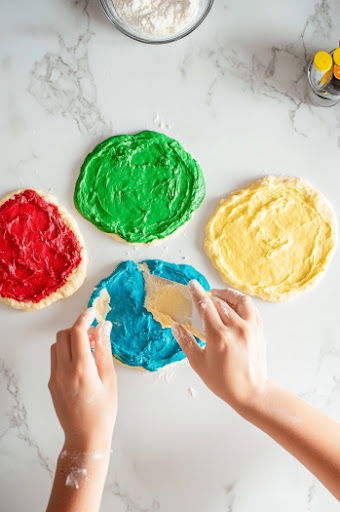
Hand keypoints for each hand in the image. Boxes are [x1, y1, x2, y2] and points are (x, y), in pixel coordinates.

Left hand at [48, 308, 116, 451]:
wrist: (85, 437)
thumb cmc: (103, 411)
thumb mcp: (109, 378)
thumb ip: (104, 350)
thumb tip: (104, 327)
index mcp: (81, 369)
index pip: (77, 332)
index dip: (85, 318)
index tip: (93, 313)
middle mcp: (64, 370)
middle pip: (63, 335)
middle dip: (77, 328)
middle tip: (94, 334)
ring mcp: (55, 377)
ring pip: (57, 345)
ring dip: (70, 340)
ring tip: (88, 349)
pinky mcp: (52, 383)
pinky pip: (55, 359)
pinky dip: (66, 353)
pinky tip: (81, 363)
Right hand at [172, 280, 267, 415]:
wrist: (252, 393)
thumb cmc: (224, 382)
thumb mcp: (199, 364)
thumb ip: (186, 342)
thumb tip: (176, 327)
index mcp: (219, 336)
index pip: (205, 306)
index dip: (197, 293)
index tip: (192, 284)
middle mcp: (236, 328)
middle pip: (220, 302)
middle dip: (208, 296)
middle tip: (201, 297)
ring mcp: (250, 328)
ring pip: (238, 300)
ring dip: (226, 294)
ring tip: (218, 295)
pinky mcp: (259, 330)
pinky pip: (251, 308)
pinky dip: (241, 302)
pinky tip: (233, 305)